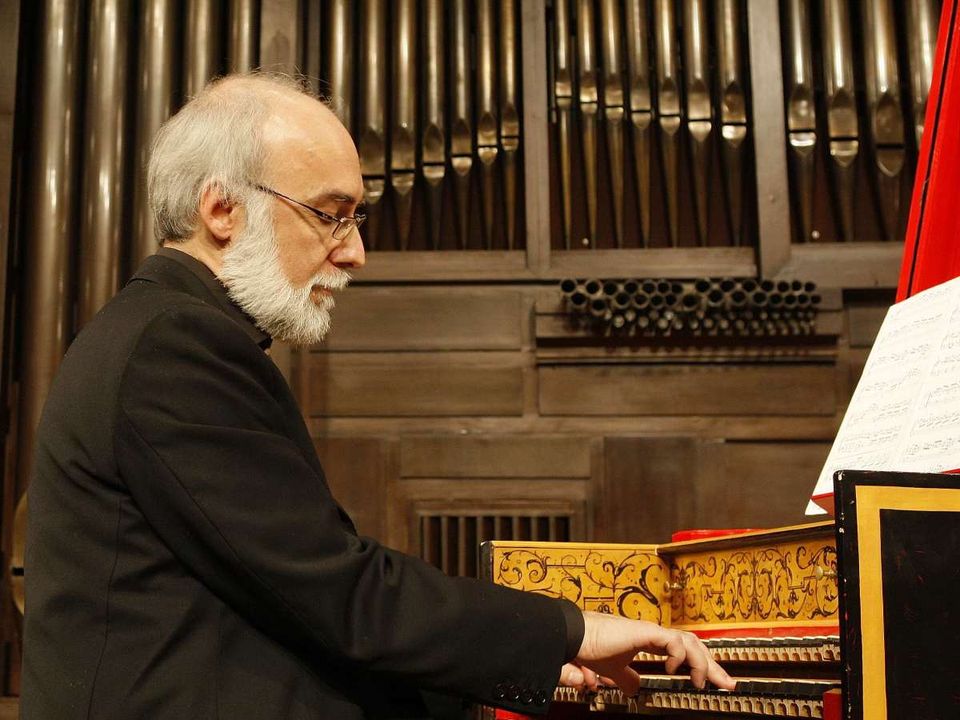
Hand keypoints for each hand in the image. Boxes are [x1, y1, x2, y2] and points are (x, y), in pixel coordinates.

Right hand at [559, 611, 735, 694]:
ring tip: (703, 681)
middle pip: (693, 644)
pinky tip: (673, 669)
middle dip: (712, 665)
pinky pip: (672, 640)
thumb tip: (634, 688)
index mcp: (648, 640)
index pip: (683, 649)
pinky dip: (678, 655)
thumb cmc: (591, 648)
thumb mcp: (614, 669)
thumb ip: (626, 677)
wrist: (576, 637)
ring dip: (701, 662)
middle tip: (726, 683)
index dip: (700, 665)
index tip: (713, 682)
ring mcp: (650, 630)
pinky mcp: (645, 631)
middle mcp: (653, 633)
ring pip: (688, 640)